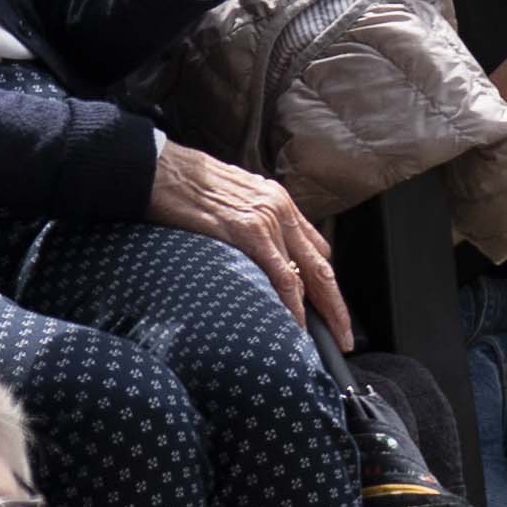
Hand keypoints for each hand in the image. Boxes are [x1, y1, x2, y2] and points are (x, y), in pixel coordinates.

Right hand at [146, 135, 350, 342]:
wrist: (160, 168)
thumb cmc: (184, 185)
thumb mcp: (229, 200)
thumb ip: (246, 223)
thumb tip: (250, 253)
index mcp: (277, 202)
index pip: (314, 248)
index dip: (323, 282)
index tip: (329, 309)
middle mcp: (281, 210)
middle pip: (322, 265)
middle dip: (336, 304)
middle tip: (346, 335)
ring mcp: (268, 220)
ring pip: (310, 274)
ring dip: (326, 310)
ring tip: (333, 338)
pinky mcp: (248, 232)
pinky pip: (281, 274)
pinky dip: (293, 303)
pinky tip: (297, 324)